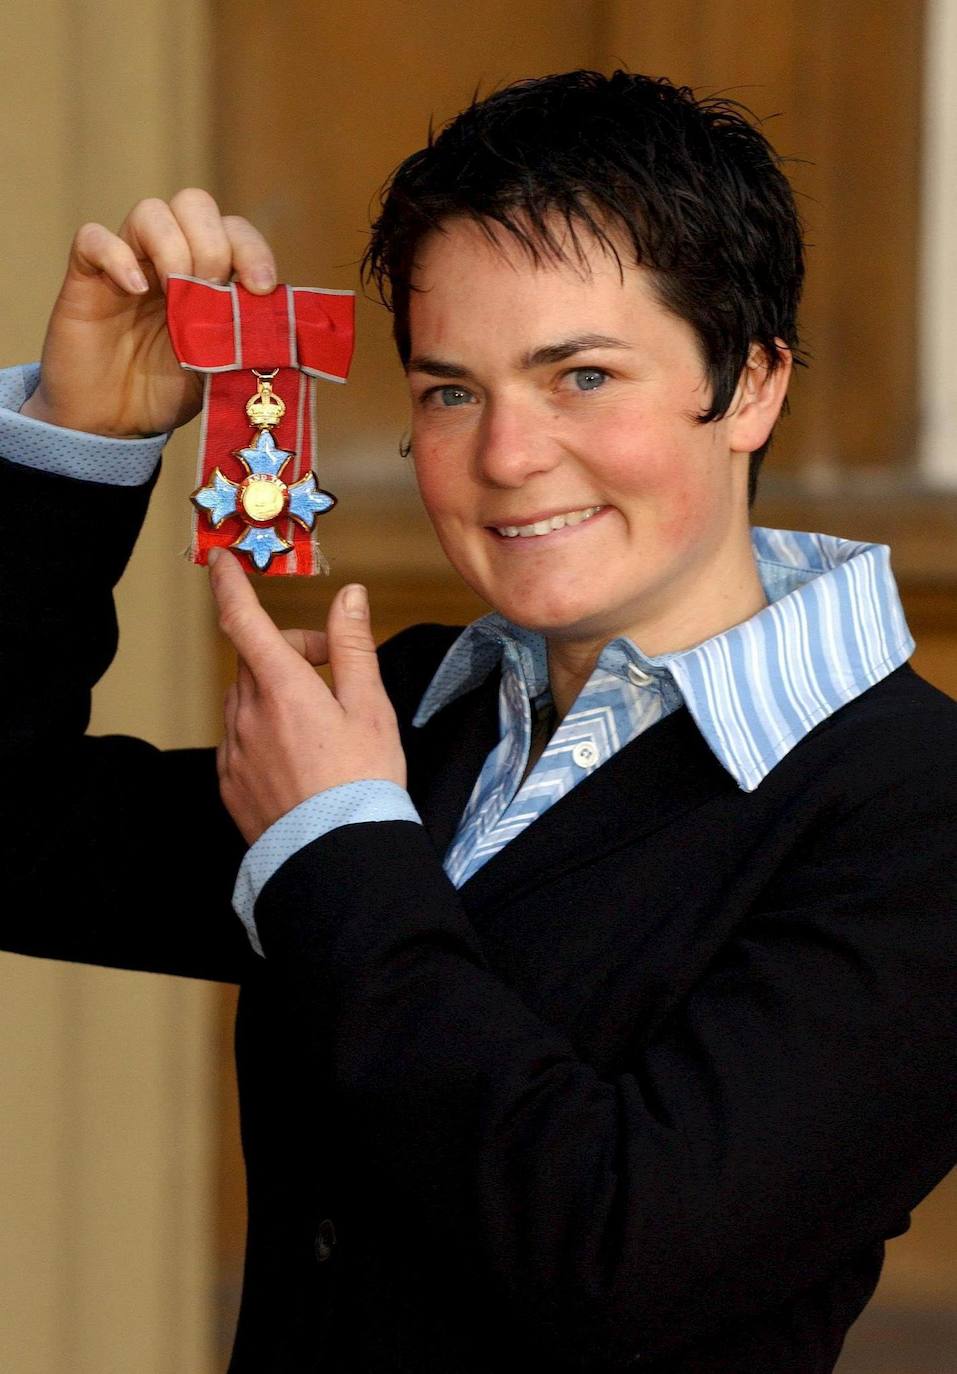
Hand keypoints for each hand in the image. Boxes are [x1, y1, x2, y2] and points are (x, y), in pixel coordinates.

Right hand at [21, 188, 276, 437]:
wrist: (115, 422)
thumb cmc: (168, 389)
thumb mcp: (219, 370)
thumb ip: (244, 341)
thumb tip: (278, 326)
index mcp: (208, 275)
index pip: (234, 231)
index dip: (252, 249)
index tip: (261, 287)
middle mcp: (169, 258)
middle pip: (194, 204)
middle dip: (212, 243)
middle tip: (211, 291)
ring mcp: (128, 262)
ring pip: (150, 211)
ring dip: (172, 246)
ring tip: (176, 294)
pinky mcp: (87, 277)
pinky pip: (93, 238)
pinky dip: (116, 255)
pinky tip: (135, 289)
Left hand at [210, 549, 406, 845]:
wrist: (338, 857)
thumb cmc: (362, 782)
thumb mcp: (371, 708)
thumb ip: (353, 647)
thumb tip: (349, 596)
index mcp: (283, 689)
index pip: (243, 621)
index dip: (230, 586)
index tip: (221, 562)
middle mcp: (247, 715)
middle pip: (254, 660)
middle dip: (287, 652)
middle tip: (330, 672)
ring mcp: (233, 751)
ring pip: (244, 698)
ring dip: (272, 692)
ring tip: (318, 722)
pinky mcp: (229, 783)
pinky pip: (238, 738)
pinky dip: (261, 731)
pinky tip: (297, 756)